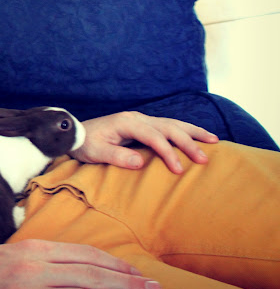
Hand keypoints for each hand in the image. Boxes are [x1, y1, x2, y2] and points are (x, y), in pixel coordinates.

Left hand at [71, 111, 218, 173]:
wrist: (74, 133)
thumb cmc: (84, 144)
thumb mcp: (96, 152)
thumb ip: (116, 156)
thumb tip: (140, 162)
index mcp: (127, 122)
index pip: (154, 137)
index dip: (167, 153)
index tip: (178, 170)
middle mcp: (137, 118)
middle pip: (168, 127)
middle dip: (188, 142)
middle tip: (205, 159)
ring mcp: (140, 120)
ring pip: (172, 123)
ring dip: (192, 132)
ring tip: (214, 140)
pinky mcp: (142, 125)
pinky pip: (167, 126)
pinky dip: (183, 130)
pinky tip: (196, 136)